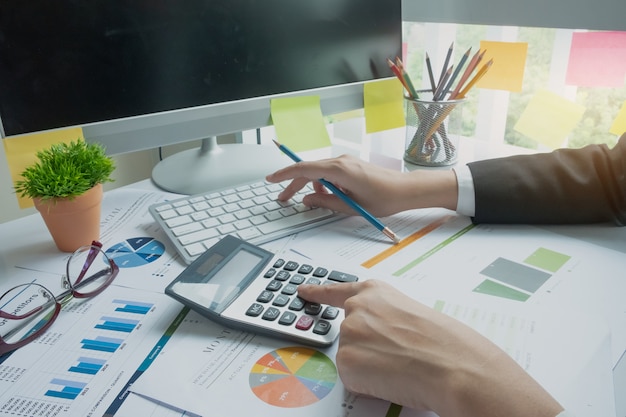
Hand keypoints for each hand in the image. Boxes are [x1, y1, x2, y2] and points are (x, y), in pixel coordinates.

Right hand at [265, 154, 457, 216]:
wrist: (406, 190)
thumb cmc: (385, 198)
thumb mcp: (351, 207)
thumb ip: (326, 203)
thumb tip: (307, 200)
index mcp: (339, 170)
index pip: (304, 169)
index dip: (284, 174)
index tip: (271, 179)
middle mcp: (341, 161)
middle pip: (308, 170)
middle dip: (293, 185)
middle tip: (283, 199)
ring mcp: (346, 162)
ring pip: (318, 173)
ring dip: (312, 187)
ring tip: (316, 203)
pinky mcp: (351, 166)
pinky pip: (330, 173)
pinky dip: (324, 185)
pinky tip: (331, 197)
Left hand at [298, 280, 562, 416]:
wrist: (454, 364)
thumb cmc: (445, 341)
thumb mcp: (411, 312)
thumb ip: (384, 315)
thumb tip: (376, 336)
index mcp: (375, 291)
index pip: (336, 290)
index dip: (318, 292)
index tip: (302, 291)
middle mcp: (357, 308)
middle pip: (349, 334)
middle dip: (367, 347)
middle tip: (397, 354)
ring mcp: (349, 334)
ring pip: (351, 358)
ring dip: (370, 366)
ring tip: (402, 364)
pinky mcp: (346, 361)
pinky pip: (353, 378)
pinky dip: (369, 384)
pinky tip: (392, 377)